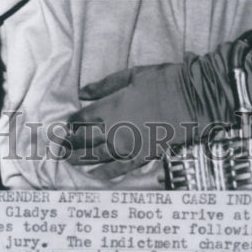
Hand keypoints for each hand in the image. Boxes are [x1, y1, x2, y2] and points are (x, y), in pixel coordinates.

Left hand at [66, 61, 198, 176]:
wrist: (193, 99)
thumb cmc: (162, 82)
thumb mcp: (131, 75)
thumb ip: (105, 86)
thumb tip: (82, 93)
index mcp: (111, 108)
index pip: (81, 120)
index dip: (70, 124)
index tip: (64, 126)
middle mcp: (115, 131)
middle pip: (84, 141)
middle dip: (69, 144)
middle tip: (59, 147)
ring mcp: (129, 146)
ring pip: (97, 156)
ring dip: (80, 159)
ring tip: (68, 160)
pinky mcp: (143, 156)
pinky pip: (120, 168)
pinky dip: (106, 173)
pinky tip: (95, 176)